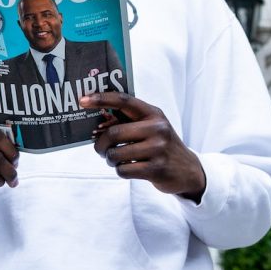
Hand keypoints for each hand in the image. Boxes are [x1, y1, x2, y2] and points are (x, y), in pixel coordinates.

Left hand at [79, 92, 205, 202]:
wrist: (188, 170)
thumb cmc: (160, 144)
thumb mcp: (150, 127)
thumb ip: (128, 122)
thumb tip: (97, 123)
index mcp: (152, 113)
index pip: (123, 100)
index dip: (101, 99)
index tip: (82, 100)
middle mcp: (157, 128)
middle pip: (114, 132)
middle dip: (100, 143)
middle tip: (99, 148)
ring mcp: (158, 149)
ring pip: (116, 154)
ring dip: (109, 159)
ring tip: (115, 159)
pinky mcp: (156, 169)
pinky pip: (124, 170)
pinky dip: (120, 170)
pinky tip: (127, 168)